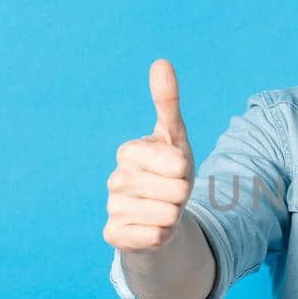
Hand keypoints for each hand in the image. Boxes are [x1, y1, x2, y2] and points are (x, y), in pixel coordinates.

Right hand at [104, 58, 197, 252]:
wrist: (159, 216)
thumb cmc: (169, 173)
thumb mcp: (175, 137)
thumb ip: (167, 101)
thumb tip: (161, 62)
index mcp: (128, 151)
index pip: (177, 163)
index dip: (185, 170)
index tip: (175, 171)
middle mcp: (115, 179)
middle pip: (176, 191)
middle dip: (182, 195)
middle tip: (170, 193)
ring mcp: (112, 208)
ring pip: (168, 215)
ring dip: (174, 215)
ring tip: (163, 209)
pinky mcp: (114, 235)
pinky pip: (155, 236)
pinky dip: (163, 235)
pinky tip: (153, 229)